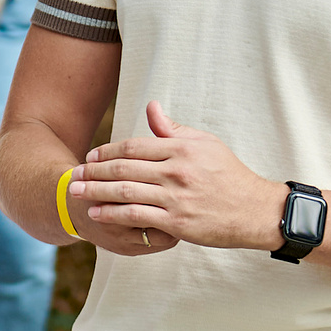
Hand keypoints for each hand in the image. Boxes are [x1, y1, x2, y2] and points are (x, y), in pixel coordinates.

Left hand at [68, 100, 283, 253]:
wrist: (256, 210)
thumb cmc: (229, 175)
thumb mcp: (205, 144)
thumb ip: (173, 129)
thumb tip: (151, 107)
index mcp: (181, 149)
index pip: (134, 146)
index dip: (108, 151)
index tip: (91, 156)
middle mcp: (176, 171)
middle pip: (123, 169)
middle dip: (94, 171)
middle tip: (74, 174)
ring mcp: (176, 198)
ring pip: (125, 192)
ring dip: (96, 192)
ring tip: (76, 192)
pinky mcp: (177, 222)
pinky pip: (137, 216)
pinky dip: (113, 214)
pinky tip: (97, 213)